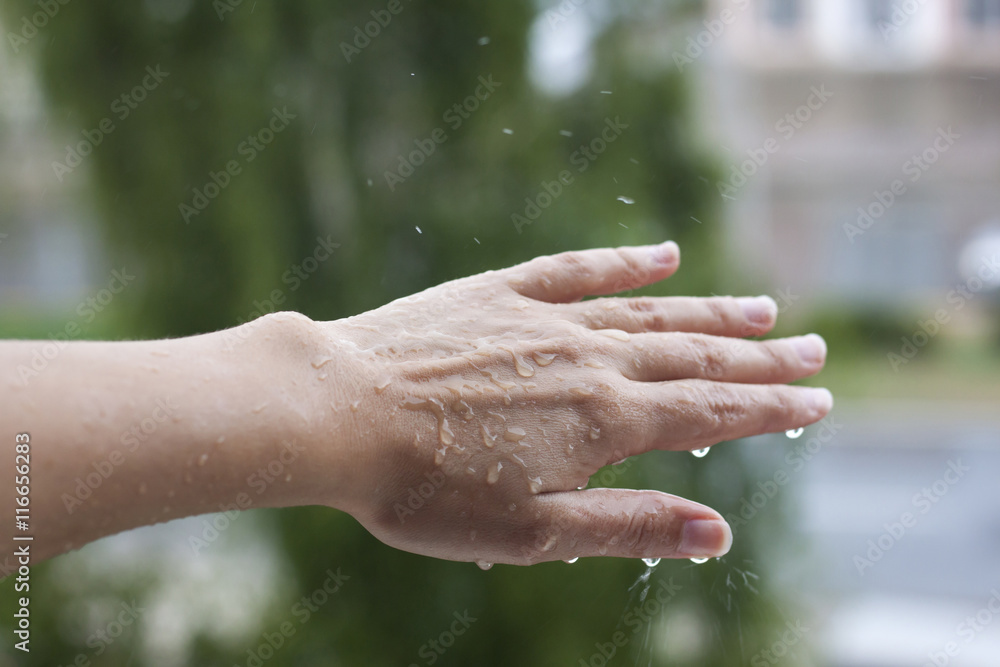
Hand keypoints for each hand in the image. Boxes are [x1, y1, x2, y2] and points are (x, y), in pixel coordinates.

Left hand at [319, 242, 830, 565]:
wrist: (338, 412)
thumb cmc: (427, 489)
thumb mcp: (532, 533)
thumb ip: (629, 526)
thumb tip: (719, 535)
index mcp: (604, 422)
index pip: (711, 414)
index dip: (769, 410)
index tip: (818, 401)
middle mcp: (589, 360)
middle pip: (694, 357)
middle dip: (759, 360)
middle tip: (814, 350)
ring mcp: (545, 320)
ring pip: (650, 312)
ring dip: (711, 314)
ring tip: (761, 311)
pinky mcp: (500, 294)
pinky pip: (578, 270)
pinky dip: (626, 263)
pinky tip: (664, 255)